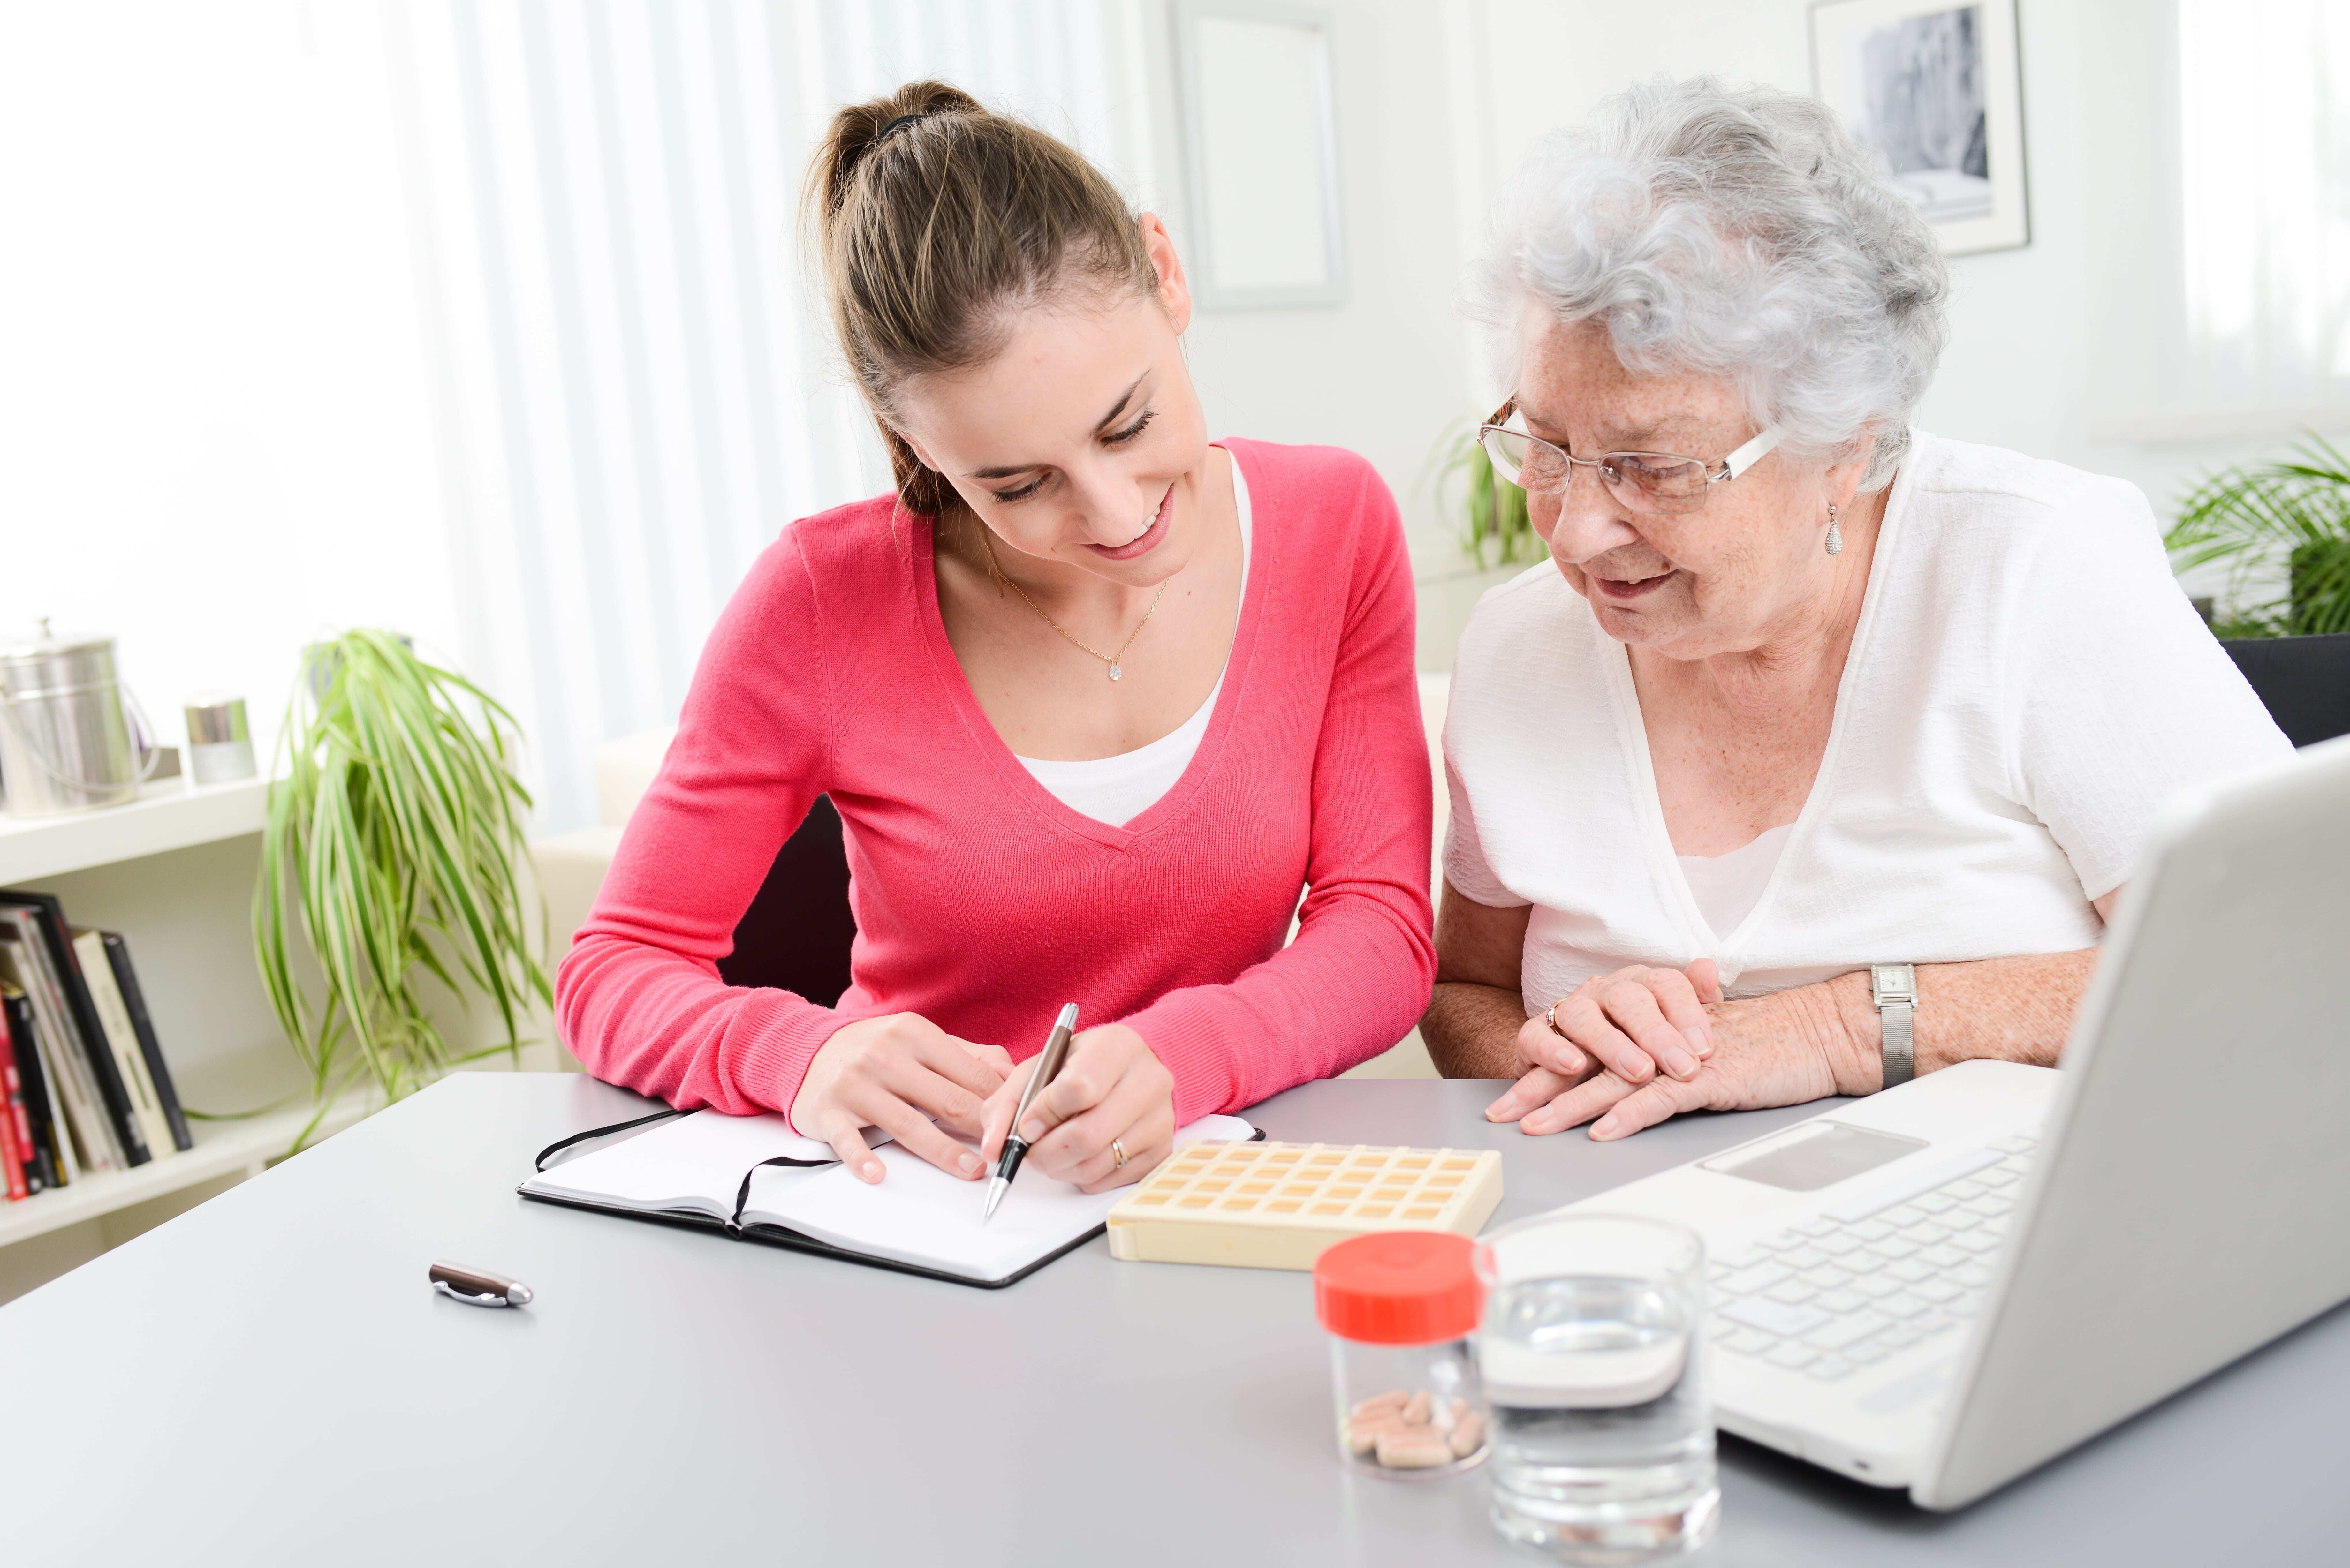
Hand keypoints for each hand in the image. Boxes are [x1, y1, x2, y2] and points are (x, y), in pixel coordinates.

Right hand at [792, 1013, 1013, 1183]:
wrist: (807, 1050)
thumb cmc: (875, 1050)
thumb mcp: (920, 1039)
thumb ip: (967, 1055)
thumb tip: (1012, 1074)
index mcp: (914, 1033)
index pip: (971, 1072)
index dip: (999, 1103)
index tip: (1018, 1125)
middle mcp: (885, 1054)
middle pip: (947, 1099)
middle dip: (981, 1129)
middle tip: (1006, 1153)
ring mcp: (855, 1083)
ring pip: (908, 1123)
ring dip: (943, 1151)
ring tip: (971, 1170)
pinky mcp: (828, 1110)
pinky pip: (848, 1139)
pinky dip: (863, 1158)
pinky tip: (879, 1174)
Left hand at [978, 1023, 1174, 1193]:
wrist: (1132, 1068)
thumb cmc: (1080, 1065)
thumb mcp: (1041, 1066)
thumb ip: (1008, 1102)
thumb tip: (993, 1150)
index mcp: (1116, 1047)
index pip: (1078, 1089)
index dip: (1044, 1114)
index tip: (1027, 1124)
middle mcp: (1148, 1081)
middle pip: (1087, 1135)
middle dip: (1045, 1152)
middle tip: (1030, 1150)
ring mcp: (1159, 1119)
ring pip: (1096, 1164)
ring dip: (1059, 1168)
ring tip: (1050, 1152)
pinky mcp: (1160, 1151)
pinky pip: (1109, 1181)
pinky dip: (1081, 1177)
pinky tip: (1077, 1156)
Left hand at [1496, 991, 1849, 1139]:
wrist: (1814, 1033)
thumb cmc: (1758, 1045)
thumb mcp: (1695, 1050)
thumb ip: (1657, 1060)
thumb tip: (1621, 1089)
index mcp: (1647, 1033)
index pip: (1584, 1052)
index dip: (1543, 1073)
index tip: (1507, 1100)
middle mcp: (1655, 1040)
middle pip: (1586, 1065)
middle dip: (1538, 1091)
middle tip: (1500, 1115)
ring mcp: (1678, 1058)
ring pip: (1613, 1081)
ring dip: (1571, 1105)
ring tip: (1536, 1126)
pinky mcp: (1708, 1076)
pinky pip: (1661, 1097)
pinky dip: (1630, 1114)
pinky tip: (1603, 1132)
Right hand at [1501, 960, 1722, 1105]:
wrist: (1574, 1065)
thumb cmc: (1635, 1048)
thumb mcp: (1673, 1029)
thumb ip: (1695, 1001)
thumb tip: (1708, 967)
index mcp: (1640, 985)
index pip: (1666, 984)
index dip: (1688, 1014)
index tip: (1705, 1050)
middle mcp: (1602, 991)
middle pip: (1628, 999)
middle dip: (1657, 1034)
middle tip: (1682, 1067)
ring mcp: (1567, 1011)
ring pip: (1583, 1016)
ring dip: (1612, 1045)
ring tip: (1639, 1072)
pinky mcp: (1534, 1036)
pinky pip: (1536, 1036)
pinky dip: (1553, 1050)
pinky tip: (1573, 1066)